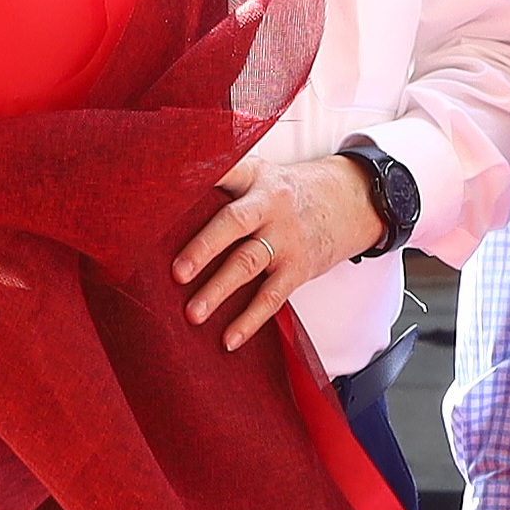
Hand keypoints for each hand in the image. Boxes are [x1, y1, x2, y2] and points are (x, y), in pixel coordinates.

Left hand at [177, 154, 379, 353]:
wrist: (348, 201)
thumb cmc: (284, 194)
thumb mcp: (259, 175)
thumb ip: (223, 186)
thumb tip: (160, 211)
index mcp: (254, 177)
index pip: (226, 170)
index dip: (202, 176)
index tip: (172, 187)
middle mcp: (270, 204)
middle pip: (235, 222)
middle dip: (205, 247)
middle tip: (178, 273)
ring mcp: (286, 237)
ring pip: (249, 263)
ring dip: (219, 290)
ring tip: (194, 314)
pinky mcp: (299, 267)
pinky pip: (272, 296)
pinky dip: (250, 320)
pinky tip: (229, 338)